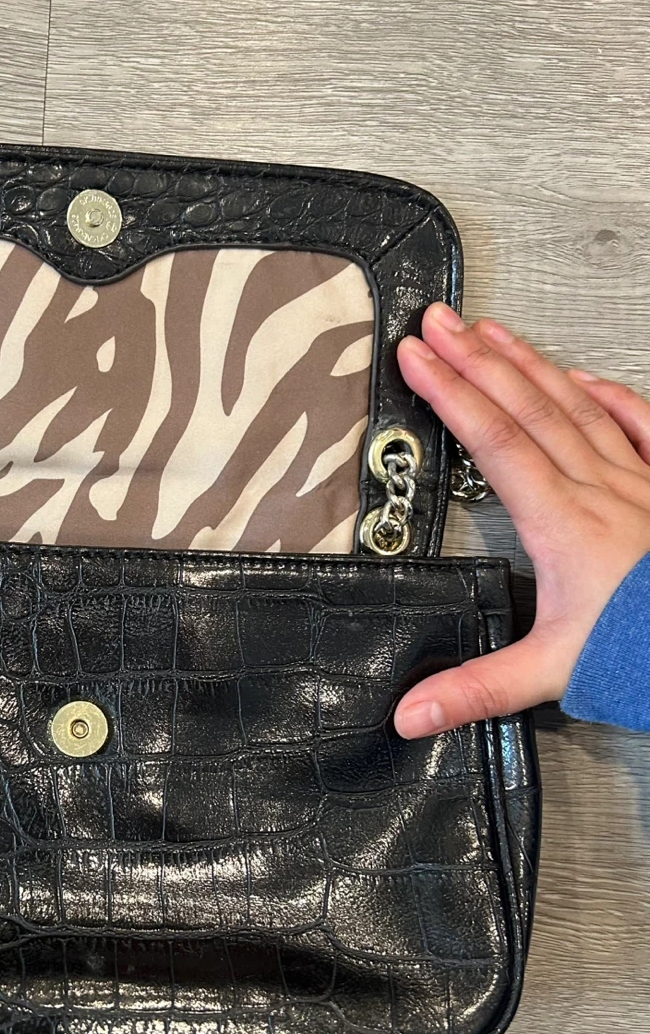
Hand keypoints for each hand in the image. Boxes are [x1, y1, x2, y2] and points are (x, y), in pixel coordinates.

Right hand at [393, 302, 649, 737]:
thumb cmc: (646, 651)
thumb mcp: (552, 675)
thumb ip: (476, 689)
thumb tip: (408, 712)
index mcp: (564, 524)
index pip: (494, 440)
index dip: (450, 393)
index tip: (416, 357)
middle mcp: (601, 490)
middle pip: (527, 407)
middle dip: (476, 359)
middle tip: (438, 321)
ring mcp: (639, 483)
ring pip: (575, 406)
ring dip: (528, 364)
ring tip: (491, 331)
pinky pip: (639, 426)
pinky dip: (606, 396)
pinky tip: (583, 378)